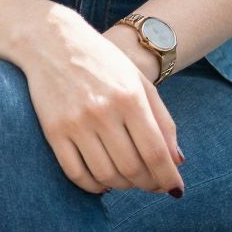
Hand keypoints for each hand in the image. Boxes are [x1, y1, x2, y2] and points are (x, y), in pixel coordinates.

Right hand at [19, 11, 185, 196]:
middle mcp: (104, 112)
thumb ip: (162, 120)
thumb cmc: (105, 63)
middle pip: (132, 168)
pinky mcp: (53, 132)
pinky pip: (75, 173)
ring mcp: (76, 123)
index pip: (155, 151)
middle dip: (147, 183)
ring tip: (130, 181)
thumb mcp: (140, 82)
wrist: (53, 42)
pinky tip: (103, 183)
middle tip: (153, 185)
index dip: (167, 176)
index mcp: (131, 97)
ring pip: (105, 175)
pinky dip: (93, 186)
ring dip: (122, 186)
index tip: (174, 189)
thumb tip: (177, 160)